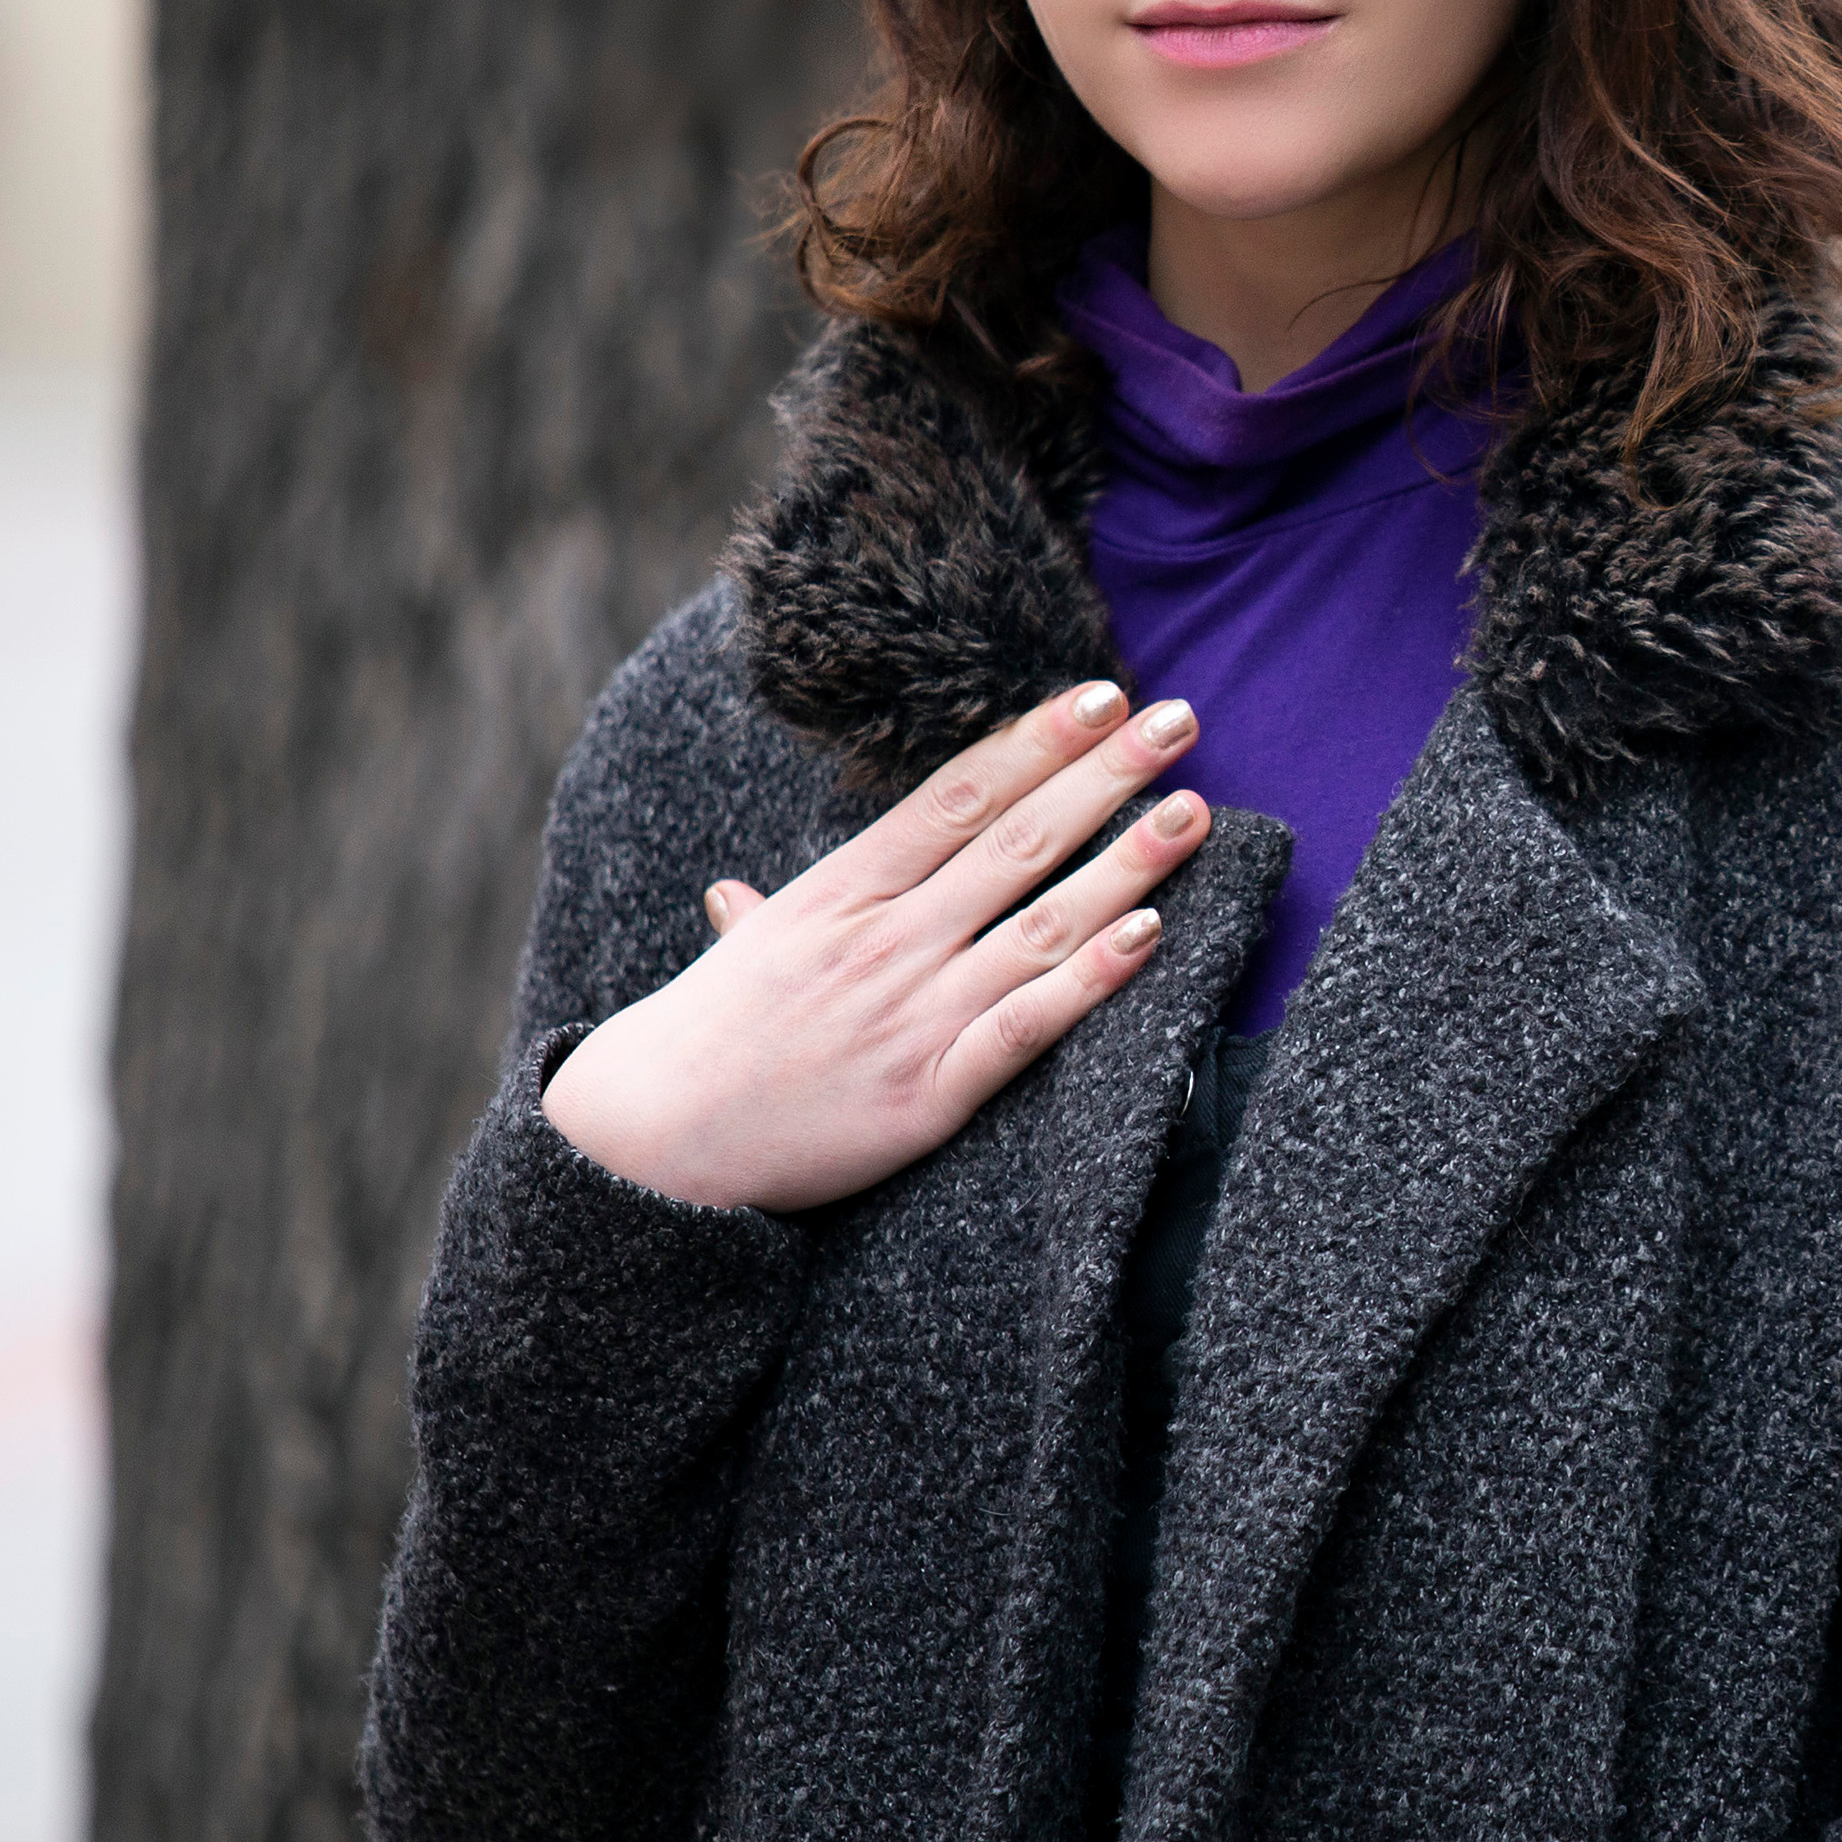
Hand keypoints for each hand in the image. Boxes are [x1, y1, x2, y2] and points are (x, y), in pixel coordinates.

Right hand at [541, 682, 1213, 1212]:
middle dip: (1104, 776)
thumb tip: (736, 893)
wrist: (649, 1145)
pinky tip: (1150, 934)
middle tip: (1178, 719)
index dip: (1035, 743)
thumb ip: (763, 917)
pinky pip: (1026, 1026)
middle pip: (1015, 842)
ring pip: (1040, 924)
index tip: (1101, 696)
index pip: (956, 797)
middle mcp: (884, 939)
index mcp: (841, 892)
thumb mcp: (738, 958)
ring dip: (1125, 864)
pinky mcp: (930, 1091)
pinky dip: (1090, 978)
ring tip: (1192, 811)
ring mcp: (911, 1013)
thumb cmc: (703, 1044)